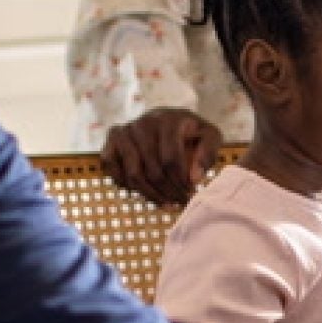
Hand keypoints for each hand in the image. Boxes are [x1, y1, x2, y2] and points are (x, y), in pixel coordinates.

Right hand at [100, 108, 222, 206]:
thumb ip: (208, 154)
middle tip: (180, 201)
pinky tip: (145, 191)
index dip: (180, 181)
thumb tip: (194, 178)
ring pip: (133, 174)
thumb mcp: (209, 136)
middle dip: (169, 191)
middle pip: (152, 170)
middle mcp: (143, 122)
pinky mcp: (111, 140)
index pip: (170, 159)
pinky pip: (114, 171)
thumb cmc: (190, 132)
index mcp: (168, 119)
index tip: (190, 192)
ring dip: (150, 195)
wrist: (169, 120)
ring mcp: (125, 131)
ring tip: (166, 203)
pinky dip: (127, 186)